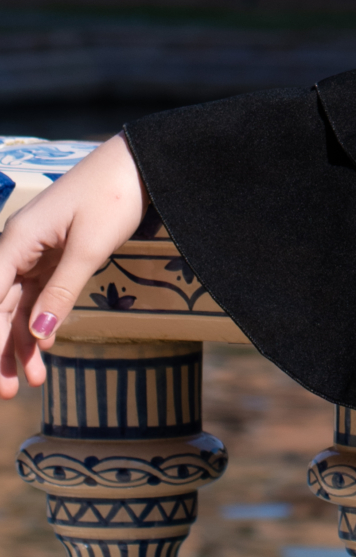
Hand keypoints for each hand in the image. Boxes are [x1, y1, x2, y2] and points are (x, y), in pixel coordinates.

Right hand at [0, 138, 147, 395]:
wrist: (141, 162)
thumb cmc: (113, 195)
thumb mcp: (89, 248)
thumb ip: (61, 293)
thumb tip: (39, 337)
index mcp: (17, 239)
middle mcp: (19, 246)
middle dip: (1, 350)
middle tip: (10, 393)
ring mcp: (36, 251)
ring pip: (18, 306)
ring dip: (22, 343)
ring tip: (33, 382)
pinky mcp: (55, 255)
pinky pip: (39, 296)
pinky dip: (41, 323)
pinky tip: (44, 351)